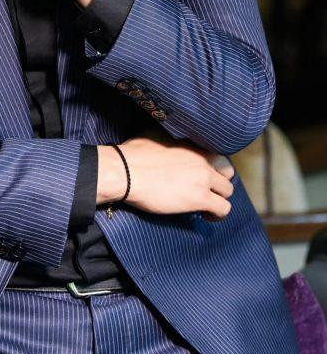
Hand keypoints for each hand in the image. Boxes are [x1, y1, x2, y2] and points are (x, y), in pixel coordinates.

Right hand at [97, 138, 234, 220]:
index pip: (216, 154)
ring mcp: (203, 178)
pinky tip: (205, 216)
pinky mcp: (200, 197)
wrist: (126, 171)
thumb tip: (166, 144)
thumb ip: (170, 141)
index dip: (212, 167)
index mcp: (191, 144)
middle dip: (219, 181)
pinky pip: (223, 208)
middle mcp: (202, 159)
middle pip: (228, 170)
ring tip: (205, 205)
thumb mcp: (155, 137)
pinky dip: (217, 215)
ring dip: (218, 198)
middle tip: (205, 189)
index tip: (201, 175)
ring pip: (228, 191)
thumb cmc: (133, 155)